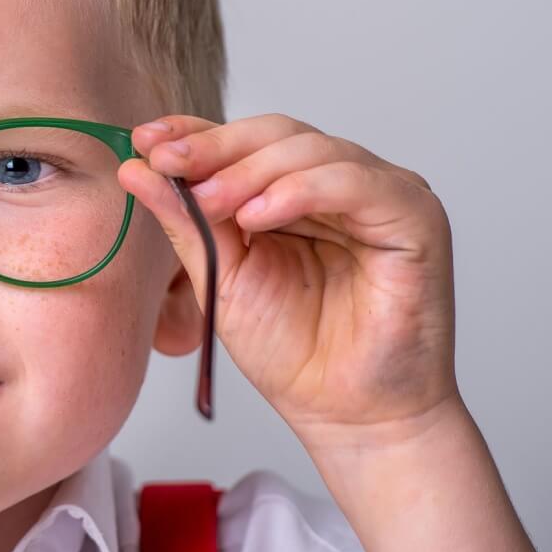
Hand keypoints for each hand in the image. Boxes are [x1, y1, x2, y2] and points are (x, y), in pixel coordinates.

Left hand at [117, 113, 456, 440]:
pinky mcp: (415, 216)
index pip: (246, 142)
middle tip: (167, 163)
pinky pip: (354, 182)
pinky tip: (258, 215)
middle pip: (276, 135)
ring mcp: (382, 194)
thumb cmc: (294, 352)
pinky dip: (300, 190)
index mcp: (296, 192)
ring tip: (208, 202)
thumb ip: (185, 221)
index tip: (145, 139)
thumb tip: (135, 167)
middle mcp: (341, 183)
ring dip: (249, 171)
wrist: (348, 417)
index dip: (196, 133)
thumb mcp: (222, 276)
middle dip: (215, 148)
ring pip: (311, 149)